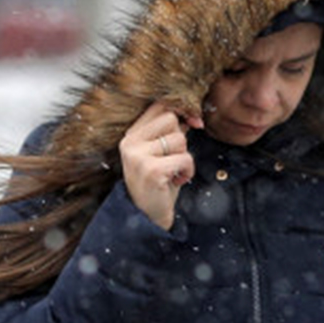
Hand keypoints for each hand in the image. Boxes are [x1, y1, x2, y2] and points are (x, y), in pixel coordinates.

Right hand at [119, 103, 202, 229]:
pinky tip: (177, 179)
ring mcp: (138, 156)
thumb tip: (191, 116)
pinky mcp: (152, 170)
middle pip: (170, 118)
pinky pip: (185, 158)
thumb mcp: (159, 154)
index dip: (180, 109)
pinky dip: (188, 170)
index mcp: (131, 135)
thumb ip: (169, 133)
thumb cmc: (157, 184)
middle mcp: (130, 143)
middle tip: (173, 157)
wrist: (146, 216)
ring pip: (179, 139)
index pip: (158, 105)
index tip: (193, 122)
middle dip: (180, 138)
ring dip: (185, 156)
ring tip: (174, 171)